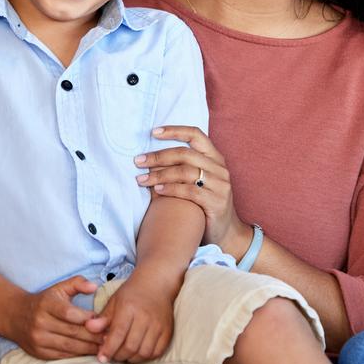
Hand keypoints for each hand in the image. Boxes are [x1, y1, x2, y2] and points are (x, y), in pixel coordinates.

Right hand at [4, 276, 102, 359]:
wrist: (16, 316)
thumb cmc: (45, 301)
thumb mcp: (59, 287)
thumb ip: (78, 283)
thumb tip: (94, 286)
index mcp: (46, 304)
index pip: (70, 313)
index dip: (87, 318)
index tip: (102, 320)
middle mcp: (40, 323)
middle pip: (72, 332)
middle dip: (93, 336)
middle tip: (109, 337)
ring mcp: (38, 339)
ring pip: (68, 346)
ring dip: (88, 348)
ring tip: (103, 346)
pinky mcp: (38, 352)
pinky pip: (61, 356)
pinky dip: (77, 355)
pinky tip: (89, 352)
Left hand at [86, 274, 174, 363]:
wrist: (157, 283)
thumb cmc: (131, 294)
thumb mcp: (113, 302)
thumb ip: (102, 318)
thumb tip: (88, 328)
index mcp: (129, 308)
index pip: (118, 334)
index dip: (108, 349)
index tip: (101, 358)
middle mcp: (146, 317)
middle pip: (130, 346)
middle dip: (118, 356)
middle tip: (112, 355)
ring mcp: (158, 325)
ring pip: (144, 352)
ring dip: (131, 358)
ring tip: (124, 353)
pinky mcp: (168, 331)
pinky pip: (156, 352)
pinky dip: (145, 356)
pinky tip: (138, 351)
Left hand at [135, 126, 251, 252]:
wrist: (225, 233)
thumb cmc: (204, 205)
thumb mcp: (198, 182)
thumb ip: (183, 168)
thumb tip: (150, 158)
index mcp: (215, 158)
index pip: (196, 135)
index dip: (175, 131)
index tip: (153, 132)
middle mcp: (220, 168)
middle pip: (186, 154)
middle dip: (159, 156)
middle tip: (138, 161)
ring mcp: (220, 185)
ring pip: (186, 172)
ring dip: (160, 174)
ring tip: (141, 179)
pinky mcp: (216, 202)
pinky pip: (190, 191)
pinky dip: (170, 189)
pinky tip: (156, 191)